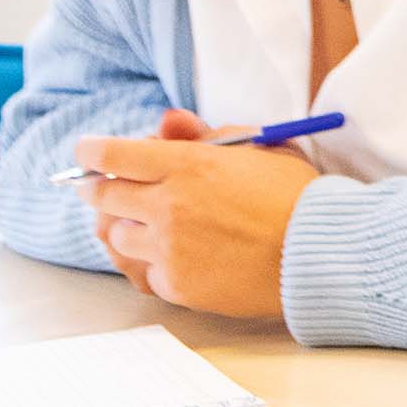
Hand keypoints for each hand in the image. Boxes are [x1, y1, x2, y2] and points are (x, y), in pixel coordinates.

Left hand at [75, 109, 318, 320]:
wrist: (320, 252)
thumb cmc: (295, 194)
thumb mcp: (259, 146)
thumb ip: (206, 133)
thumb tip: (166, 124)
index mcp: (188, 164)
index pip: (113, 155)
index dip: (91, 152)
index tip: (86, 153)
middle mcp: (169, 205)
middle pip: (103, 195)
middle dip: (96, 188)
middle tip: (101, 188)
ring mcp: (169, 248)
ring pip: (117, 235)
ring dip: (128, 226)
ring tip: (153, 224)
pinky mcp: (176, 283)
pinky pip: (145, 270)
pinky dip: (156, 260)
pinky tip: (183, 254)